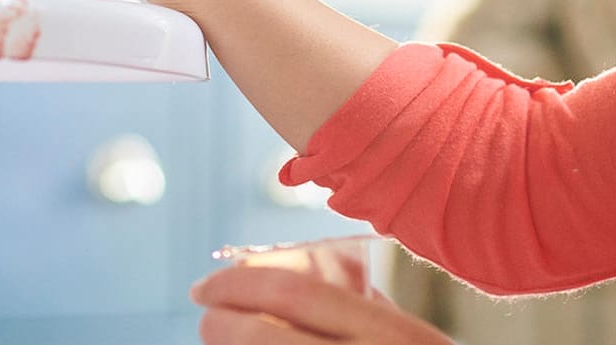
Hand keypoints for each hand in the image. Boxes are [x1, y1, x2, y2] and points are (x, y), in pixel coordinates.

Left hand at [190, 267, 458, 344]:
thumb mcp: (410, 338)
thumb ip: (363, 310)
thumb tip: (281, 276)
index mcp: (395, 336)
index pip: (296, 295)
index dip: (237, 284)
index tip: (205, 285)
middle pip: (261, 339)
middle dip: (218, 324)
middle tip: (205, 316)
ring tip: (220, 341)